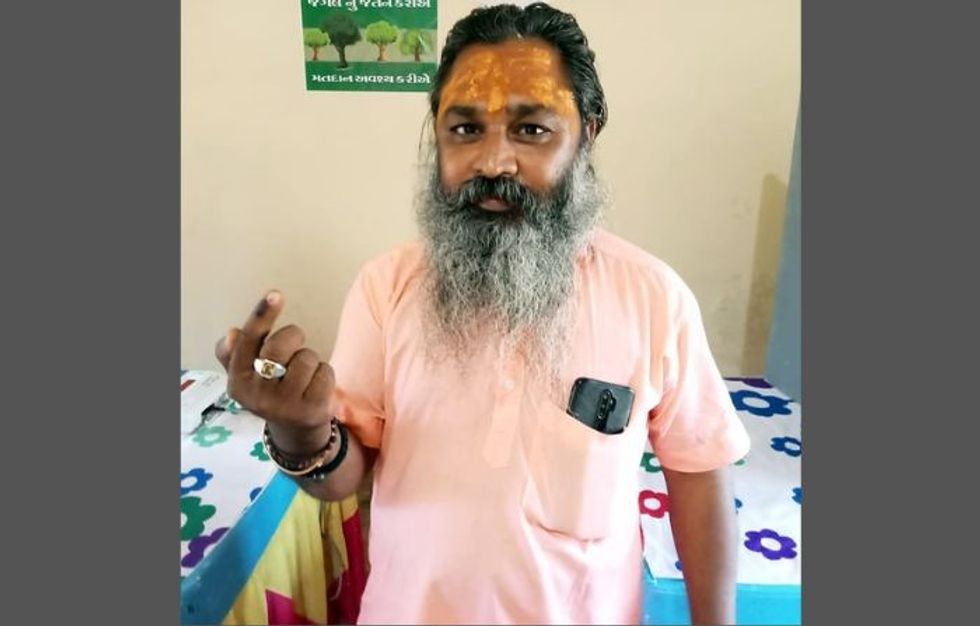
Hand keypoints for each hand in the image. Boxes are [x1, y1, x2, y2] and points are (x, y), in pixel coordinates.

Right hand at [214, 291, 334, 455]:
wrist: (296, 430)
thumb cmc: (272, 390)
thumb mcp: (248, 374)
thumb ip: (234, 353)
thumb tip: (232, 333)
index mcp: (238, 382)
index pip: (249, 341)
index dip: (262, 314)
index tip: (276, 293)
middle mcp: (257, 396)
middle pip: (280, 344)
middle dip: (293, 336)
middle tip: (294, 347)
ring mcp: (285, 405)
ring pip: (307, 357)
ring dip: (310, 360)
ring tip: (303, 377)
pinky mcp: (312, 410)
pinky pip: (325, 371)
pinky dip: (325, 374)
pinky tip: (316, 387)